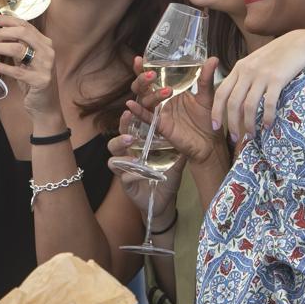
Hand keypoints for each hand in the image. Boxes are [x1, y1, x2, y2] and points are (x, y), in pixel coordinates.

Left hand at [0, 13, 56, 116]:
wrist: (46, 106)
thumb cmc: (34, 81)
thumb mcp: (27, 60)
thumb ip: (19, 46)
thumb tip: (0, 33)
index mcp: (45, 43)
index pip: (25, 25)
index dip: (7, 20)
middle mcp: (48, 51)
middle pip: (22, 33)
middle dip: (2, 32)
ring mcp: (45, 66)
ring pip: (18, 49)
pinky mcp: (40, 80)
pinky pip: (17, 71)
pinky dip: (2, 67)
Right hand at [107, 112, 183, 227]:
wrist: (164, 201)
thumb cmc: (166, 175)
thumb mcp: (176, 158)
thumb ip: (180, 144)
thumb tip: (191, 127)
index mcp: (139, 143)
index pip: (133, 124)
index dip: (132, 111)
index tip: (135, 101)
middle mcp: (128, 153)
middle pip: (118, 133)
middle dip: (122, 123)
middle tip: (128, 113)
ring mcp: (124, 168)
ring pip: (113, 154)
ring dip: (120, 145)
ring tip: (130, 140)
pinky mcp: (126, 184)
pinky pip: (123, 176)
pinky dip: (132, 174)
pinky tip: (141, 173)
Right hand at [126, 56, 226, 166]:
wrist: (211, 143)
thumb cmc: (208, 119)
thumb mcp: (207, 96)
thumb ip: (206, 78)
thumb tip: (213, 58)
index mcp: (170, 90)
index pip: (153, 77)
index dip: (143, 68)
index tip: (140, 58)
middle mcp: (162, 101)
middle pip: (143, 87)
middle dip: (142, 79)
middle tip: (151, 74)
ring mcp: (160, 113)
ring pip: (145, 100)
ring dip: (151, 93)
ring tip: (167, 90)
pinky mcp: (161, 126)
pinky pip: (147, 118)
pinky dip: (138, 111)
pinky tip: (132, 104)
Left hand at [212, 29, 304, 139]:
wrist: (298, 43)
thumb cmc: (277, 54)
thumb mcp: (255, 61)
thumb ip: (245, 76)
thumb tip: (238, 98)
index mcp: (239, 68)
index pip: (221, 92)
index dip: (216, 111)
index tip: (215, 126)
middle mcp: (247, 71)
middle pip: (233, 102)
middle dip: (231, 124)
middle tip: (235, 139)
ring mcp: (262, 75)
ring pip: (249, 106)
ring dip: (249, 124)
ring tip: (252, 136)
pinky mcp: (277, 79)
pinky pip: (269, 103)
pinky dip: (267, 117)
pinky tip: (268, 125)